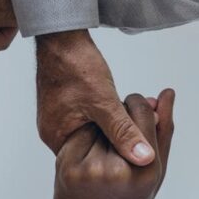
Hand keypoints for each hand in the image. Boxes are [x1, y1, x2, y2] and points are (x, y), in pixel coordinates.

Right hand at [37, 31, 155, 165]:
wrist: (60, 38)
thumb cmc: (76, 65)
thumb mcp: (104, 101)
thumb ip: (123, 131)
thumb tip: (144, 158)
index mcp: (57, 137)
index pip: (92, 160)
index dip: (117, 155)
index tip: (138, 147)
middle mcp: (53, 132)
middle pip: (93, 147)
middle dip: (119, 138)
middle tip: (145, 127)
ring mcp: (57, 119)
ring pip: (93, 132)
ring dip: (115, 124)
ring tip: (136, 114)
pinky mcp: (63, 107)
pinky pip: (89, 120)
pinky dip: (106, 115)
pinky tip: (120, 106)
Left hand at [53, 90, 175, 198]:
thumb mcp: (154, 176)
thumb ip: (163, 133)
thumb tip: (166, 93)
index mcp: (146, 170)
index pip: (141, 112)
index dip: (137, 104)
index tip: (134, 107)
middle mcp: (117, 168)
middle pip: (117, 115)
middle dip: (118, 115)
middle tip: (116, 132)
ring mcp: (89, 167)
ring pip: (96, 124)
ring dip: (100, 128)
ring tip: (102, 153)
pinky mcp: (65, 166)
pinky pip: (77, 136)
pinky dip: (82, 140)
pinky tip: (85, 158)